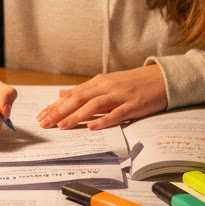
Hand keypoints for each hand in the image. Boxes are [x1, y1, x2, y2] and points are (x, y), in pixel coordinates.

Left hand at [37, 65, 167, 130]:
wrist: (162, 78)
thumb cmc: (134, 83)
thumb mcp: (107, 83)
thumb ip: (85, 90)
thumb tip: (62, 94)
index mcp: (99, 82)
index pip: (72, 95)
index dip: (55, 106)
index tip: (41, 116)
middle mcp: (107, 87)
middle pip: (79, 99)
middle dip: (60, 112)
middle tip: (45, 123)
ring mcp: (120, 95)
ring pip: (94, 105)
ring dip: (77, 116)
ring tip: (62, 126)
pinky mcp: (134, 104)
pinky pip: (117, 113)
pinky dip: (104, 120)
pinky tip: (93, 127)